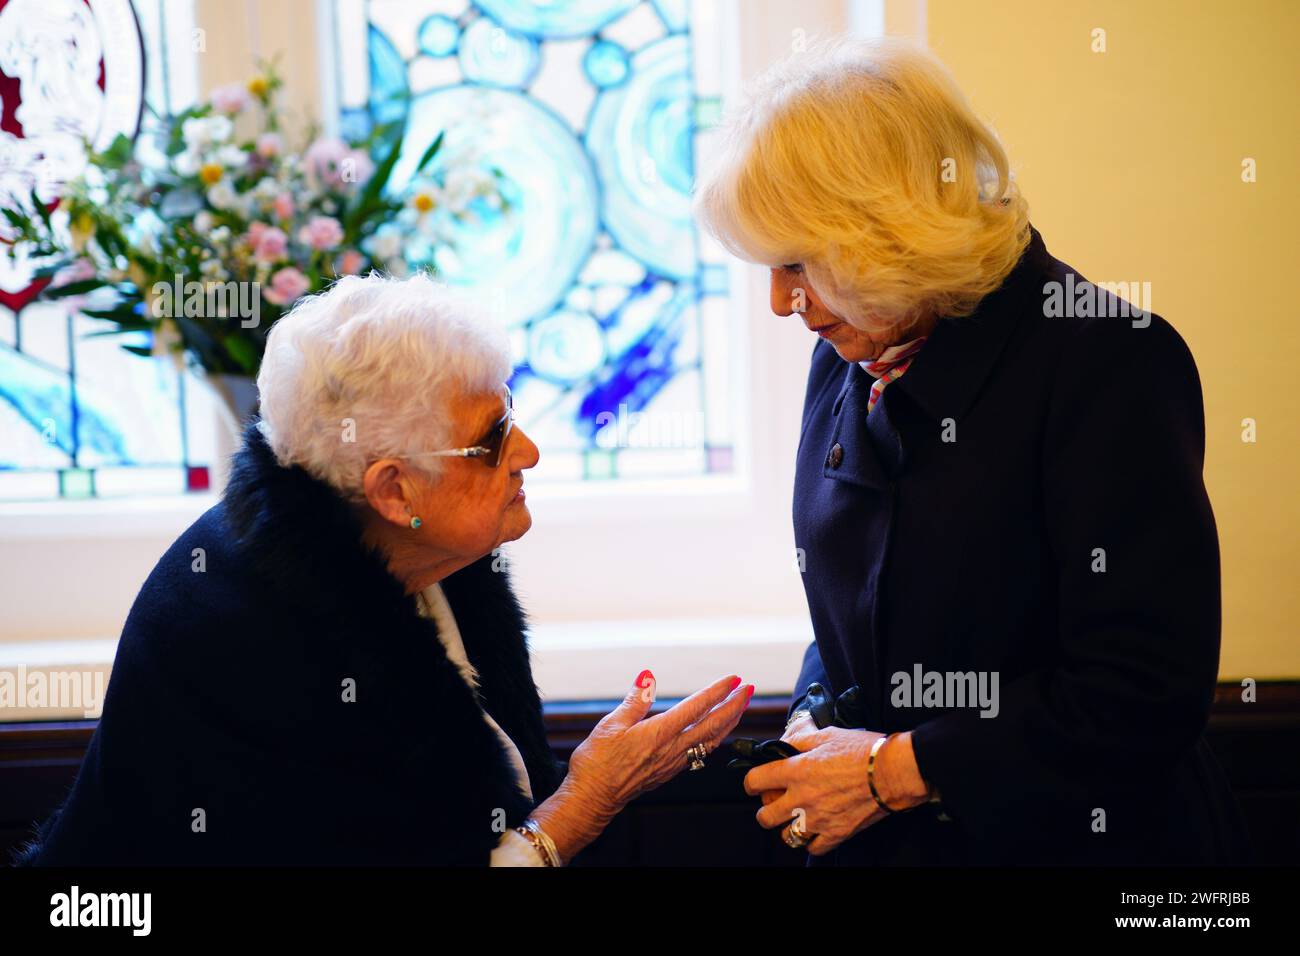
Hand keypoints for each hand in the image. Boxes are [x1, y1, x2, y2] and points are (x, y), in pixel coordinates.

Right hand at [532, 671, 752, 861]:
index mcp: (659, 733)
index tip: (734, 679)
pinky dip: (715, 738)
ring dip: (728, 722)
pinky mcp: (668, 771)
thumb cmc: (597, 761)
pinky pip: (700, 752)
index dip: (717, 692)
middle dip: (733, 706)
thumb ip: (635, 701)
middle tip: (749, 689)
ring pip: (710, 741)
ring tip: (740, 707)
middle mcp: (672, 749)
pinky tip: (716, 733)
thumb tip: (648, 676)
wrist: (592, 798)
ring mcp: (672, 762)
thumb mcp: (611, 724)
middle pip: (712, 725)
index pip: (697, 707)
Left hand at [744, 727, 929, 855]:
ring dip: (787, 827)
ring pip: (786, 836)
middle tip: (773, 803)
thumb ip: (800, 739)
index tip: (754, 783)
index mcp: (796, 771)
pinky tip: (815, 830)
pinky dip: (811, 842)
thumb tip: (785, 741)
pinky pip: (813, 848)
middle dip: (765, 809)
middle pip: (765, 816)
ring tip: (794, 818)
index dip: (750, 782)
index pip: (755, 781)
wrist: (891, 771)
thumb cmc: (861, 749)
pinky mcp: (836, 833)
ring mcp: (818, 819)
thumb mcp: (827, 734)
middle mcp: (802, 798)